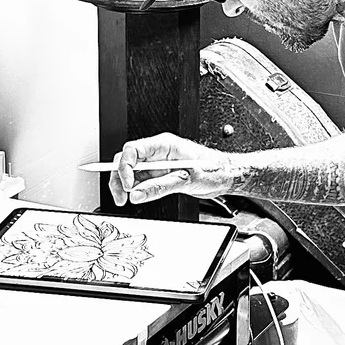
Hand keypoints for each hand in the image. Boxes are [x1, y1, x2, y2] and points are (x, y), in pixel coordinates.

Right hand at [111, 133, 233, 207]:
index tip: (127, 184)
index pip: (133, 149)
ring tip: (125, 200)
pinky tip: (136, 197)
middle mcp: (158, 152)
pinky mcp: (160, 174)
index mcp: (164, 144)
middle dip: (119, 178)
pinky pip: (140, 180)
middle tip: (120, 196)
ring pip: (130, 171)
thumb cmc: (213, 169)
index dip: (124, 166)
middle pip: (126, 160)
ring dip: (124, 185)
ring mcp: (157, 163)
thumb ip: (160, 187)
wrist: (226, 175)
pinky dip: (135, 190)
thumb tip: (137, 194)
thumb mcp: (186, 179)